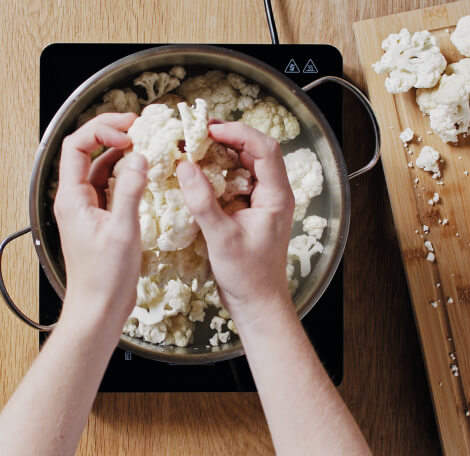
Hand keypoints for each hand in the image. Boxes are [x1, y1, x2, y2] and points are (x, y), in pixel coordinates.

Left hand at [54, 112, 146, 333]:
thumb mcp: (123, 230)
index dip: (101, 131)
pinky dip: (127, 175)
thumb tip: (140, 157)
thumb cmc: (106, 275)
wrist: (100, 308)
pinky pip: (112, 187)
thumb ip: (131, 191)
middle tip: (139, 127)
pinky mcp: (102, 219)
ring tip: (145, 144)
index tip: (130, 133)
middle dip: (111, 134)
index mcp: (72, 198)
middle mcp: (77, 199)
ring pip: (101, 169)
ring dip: (121, 153)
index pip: (77, 147)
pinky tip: (145, 173)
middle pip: (87, 152)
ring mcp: (89, 208)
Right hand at [176, 121, 293, 324]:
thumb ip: (202, 202)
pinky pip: (237, 181)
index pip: (265, 149)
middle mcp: (274, 194)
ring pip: (246, 165)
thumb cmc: (247, 275)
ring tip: (196, 144)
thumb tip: (184, 166)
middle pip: (256, 152)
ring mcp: (263, 201)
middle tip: (198, 131)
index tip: (210, 130)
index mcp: (277, 196)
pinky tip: (200, 170)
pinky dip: (220, 171)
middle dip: (229, 137)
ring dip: (223, 153)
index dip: (239, 133)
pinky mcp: (251, 210)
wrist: (257, 302)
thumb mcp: (221, 238)